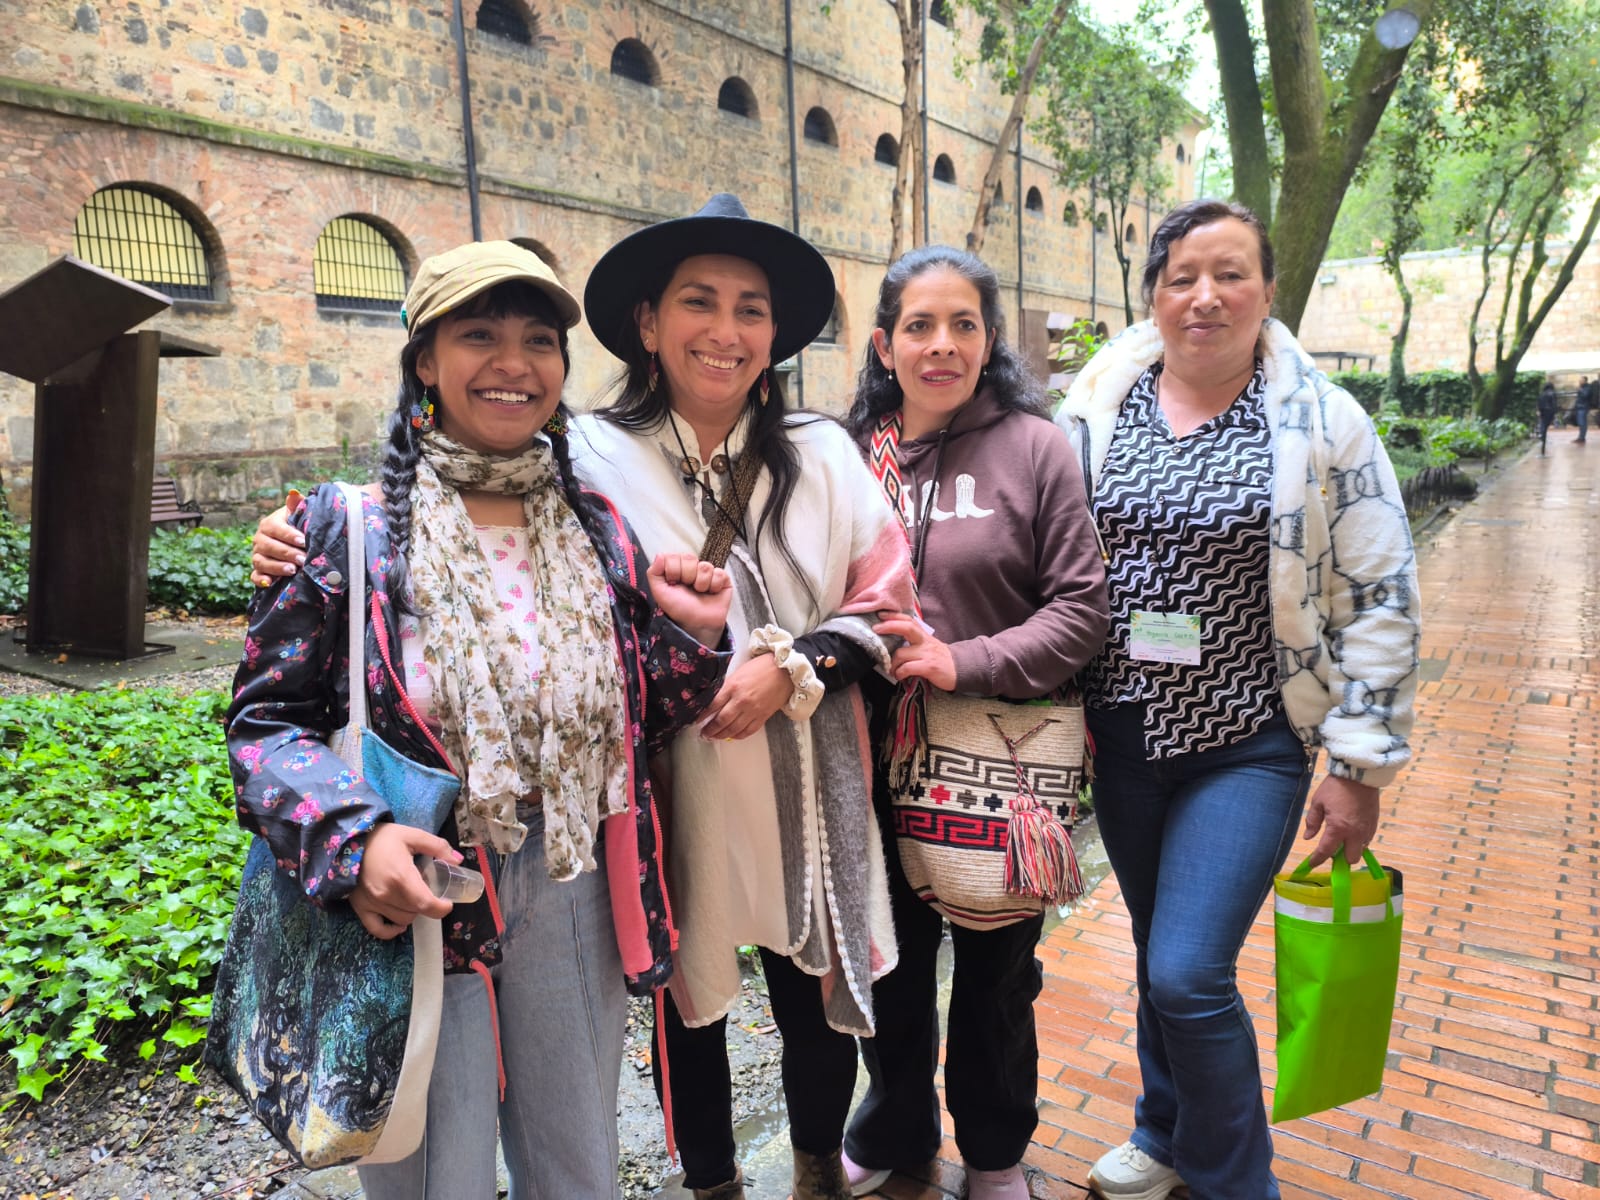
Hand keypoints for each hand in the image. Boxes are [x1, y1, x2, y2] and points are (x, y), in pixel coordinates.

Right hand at [250, 493, 305, 586]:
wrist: (293, 543)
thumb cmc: (297, 527)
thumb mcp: (298, 516)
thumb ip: (296, 505)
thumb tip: (294, 493)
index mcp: (269, 524)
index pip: (275, 528)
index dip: (289, 535)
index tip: (303, 541)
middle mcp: (260, 540)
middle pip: (268, 546)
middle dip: (286, 553)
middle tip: (302, 559)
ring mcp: (258, 556)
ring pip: (261, 562)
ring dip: (276, 567)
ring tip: (292, 570)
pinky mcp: (259, 570)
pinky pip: (255, 576)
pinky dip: (261, 580)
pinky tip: (270, 583)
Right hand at [349, 822, 458, 939]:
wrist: (348, 839)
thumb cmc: (382, 837)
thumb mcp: (412, 835)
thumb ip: (437, 847)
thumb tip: (458, 861)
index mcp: (401, 877)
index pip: (426, 904)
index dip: (441, 908)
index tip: (448, 902)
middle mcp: (386, 895)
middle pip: (416, 912)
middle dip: (427, 903)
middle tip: (427, 890)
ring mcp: (372, 903)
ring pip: (402, 920)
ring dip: (412, 912)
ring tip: (412, 897)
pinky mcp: (359, 907)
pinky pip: (377, 930)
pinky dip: (390, 931)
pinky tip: (399, 923)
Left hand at [646, 553, 731, 645]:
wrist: (697, 624)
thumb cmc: (679, 609)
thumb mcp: (659, 592)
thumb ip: (654, 572)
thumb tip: (660, 555)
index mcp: (676, 568)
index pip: (674, 556)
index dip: (673, 570)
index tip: (673, 583)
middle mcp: (692, 568)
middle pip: (690, 558)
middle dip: (687, 576)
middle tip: (688, 589)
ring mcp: (708, 573)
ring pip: (705, 566)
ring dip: (701, 583)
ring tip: (700, 593)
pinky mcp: (723, 579)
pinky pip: (720, 573)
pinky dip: (714, 586)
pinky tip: (711, 593)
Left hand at [699, 654, 791, 739]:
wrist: (785, 671)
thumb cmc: (762, 667)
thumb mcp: (739, 672)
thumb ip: (727, 686)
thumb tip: (714, 699)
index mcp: (733, 687)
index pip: (712, 705)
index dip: (702, 715)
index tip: (696, 721)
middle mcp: (741, 701)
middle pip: (721, 720)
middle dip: (710, 729)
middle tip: (703, 733)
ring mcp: (753, 711)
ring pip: (733, 729)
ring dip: (721, 735)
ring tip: (714, 737)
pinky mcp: (763, 716)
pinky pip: (748, 731)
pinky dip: (738, 736)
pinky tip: (732, 736)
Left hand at [873, 616, 957, 690]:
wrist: (960, 670)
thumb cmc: (939, 658)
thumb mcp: (928, 645)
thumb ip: (913, 640)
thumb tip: (892, 638)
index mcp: (923, 636)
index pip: (908, 620)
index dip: (893, 615)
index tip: (880, 615)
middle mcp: (925, 642)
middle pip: (906, 627)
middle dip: (888, 626)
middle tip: (875, 630)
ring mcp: (927, 654)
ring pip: (901, 653)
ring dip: (892, 663)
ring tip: (892, 670)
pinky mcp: (928, 667)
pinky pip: (907, 668)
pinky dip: (899, 673)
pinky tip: (899, 676)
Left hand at [1300, 775, 1380, 867]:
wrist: (1359, 774)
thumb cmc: (1335, 787)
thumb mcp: (1318, 802)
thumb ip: (1312, 822)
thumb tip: (1308, 837)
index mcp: (1338, 828)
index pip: (1326, 852)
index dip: (1317, 860)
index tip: (1311, 864)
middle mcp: (1355, 833)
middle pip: (1350, 859)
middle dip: (1341, 858)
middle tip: (1332, 849)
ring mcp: (1367, 830)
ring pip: (1361, 850)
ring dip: (1351, 849)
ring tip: (1342, 838)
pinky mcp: (1374, 824)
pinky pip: (1367, 840)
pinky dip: (1359, 840)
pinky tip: (1352, 831)